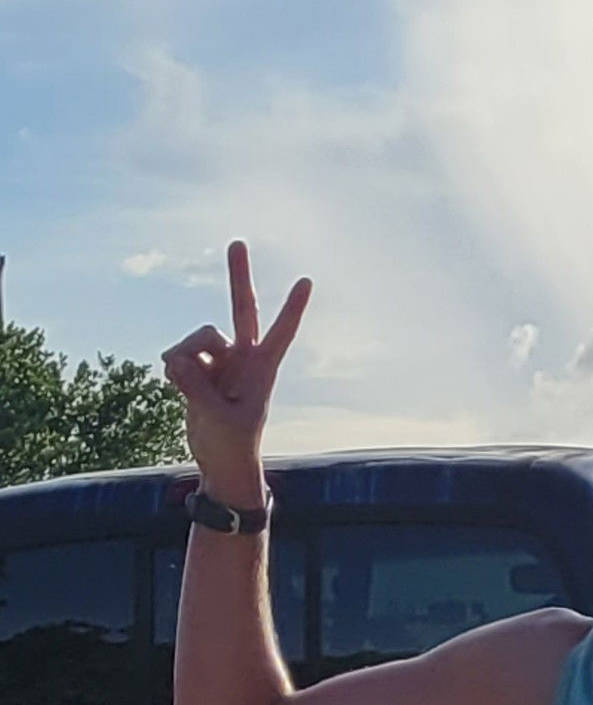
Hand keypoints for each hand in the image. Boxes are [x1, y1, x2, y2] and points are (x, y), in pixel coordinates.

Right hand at [163, 241, 311, 501]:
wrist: (221, 463)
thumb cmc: (233, 447)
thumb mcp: (218, 420)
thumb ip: (198, 388)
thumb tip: (177, 360)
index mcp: (262, 370)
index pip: (280, 333)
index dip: (291, 308)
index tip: (306, 281)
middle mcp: (243, 357)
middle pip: (240, 309)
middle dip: (238, 276)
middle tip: (237, 241)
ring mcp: (220, 360)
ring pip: (196, 339)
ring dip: (184, 357)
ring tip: (184, 386)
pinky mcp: (198, 367)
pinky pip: (178, 355)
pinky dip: (173, 369)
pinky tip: (177, 386)